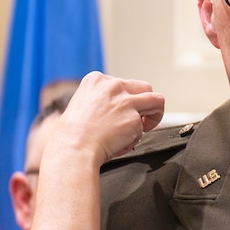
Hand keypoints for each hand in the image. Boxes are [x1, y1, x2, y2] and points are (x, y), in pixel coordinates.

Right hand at [50, 72, 164, 164]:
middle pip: (143, 88)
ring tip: (145, 127)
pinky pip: (147, 128)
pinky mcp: (134, 119)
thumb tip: (125, 112)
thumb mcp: (83, 106)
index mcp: (96, 80)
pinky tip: (123, 143)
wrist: (72, 148)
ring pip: (157, 100)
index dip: (125, 100)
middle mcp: (113, 86)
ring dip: (155, 114)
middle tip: (138, 121)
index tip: (119, 114)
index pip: (122, 85)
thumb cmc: (72, 135)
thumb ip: (104, 104)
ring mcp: (125, 101)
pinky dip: (137, 137)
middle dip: (144, 105)